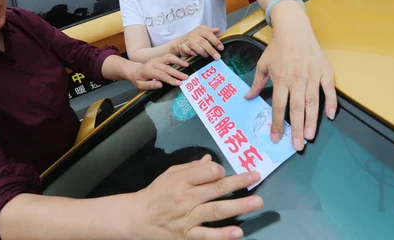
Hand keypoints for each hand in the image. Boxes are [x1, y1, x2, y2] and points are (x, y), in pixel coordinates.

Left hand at [130, 54, 189, 89]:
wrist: (135, 70)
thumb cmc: (139, 79)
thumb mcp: (140, 85)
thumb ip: (149, 85)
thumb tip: (160, 84)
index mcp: (148, 70)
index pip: (161, 75)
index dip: (170, 79)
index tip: (179, 83)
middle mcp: (153, 63)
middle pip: (167, 68)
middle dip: (177, 73)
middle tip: (186, 77)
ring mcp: (157, 59)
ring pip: (169, 58)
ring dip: (178, 61)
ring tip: (187, 66)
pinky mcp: (160, 58)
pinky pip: (169, 56)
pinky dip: (176, 58)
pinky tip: (182, 62)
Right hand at [132, 155, 262, 239]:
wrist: (136, 218)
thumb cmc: (156, 194)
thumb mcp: (169, 174)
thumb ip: (191, 168)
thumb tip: (211, 160)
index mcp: (181, 181)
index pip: (206, 172)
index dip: (219, 169)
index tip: (224, 170)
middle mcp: (186, 199)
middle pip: (215, 189)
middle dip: (238, 182)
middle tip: (256, 176)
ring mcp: (187, 218)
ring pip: (215, 211)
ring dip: (238, 206)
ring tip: (256, 202)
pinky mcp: (186, 236)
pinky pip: (206, 236)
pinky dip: (222, 235)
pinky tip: (238, 232)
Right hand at [173, 26, 223, 59]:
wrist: (181, 41)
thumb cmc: (195, 37)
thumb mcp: (203, 32)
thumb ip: (211, 31)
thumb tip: (218, 30)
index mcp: (200, 30)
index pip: (209, 34)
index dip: (215, 41)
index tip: (221, 48)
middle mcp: (194, 35)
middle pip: (203, 42)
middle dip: (211, 50)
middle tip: (217, 57)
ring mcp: (187, 40)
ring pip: (195, 46)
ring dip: (202, 51)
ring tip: (206, 55)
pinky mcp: (182, 46)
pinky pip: (187, 50)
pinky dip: (191, 52)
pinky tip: (196, 55)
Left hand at [245, 23, 336, 150]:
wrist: (294, 29)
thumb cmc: (277, 48)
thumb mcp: (263, 64)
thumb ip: (257, 82)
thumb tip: (248, 97)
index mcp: (281, 79)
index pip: (278, 105)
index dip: (276, 123)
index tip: (276, 138)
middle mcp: (296, 79)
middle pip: (296, 108)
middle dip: (296, 128)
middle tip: (297, 146)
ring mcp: (312, 76)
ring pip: (312, 102)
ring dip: (311, 121)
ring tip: (309, 137)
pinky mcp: (324, 71)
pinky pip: (329, 89)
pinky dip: (330, 103)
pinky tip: (330, 116)